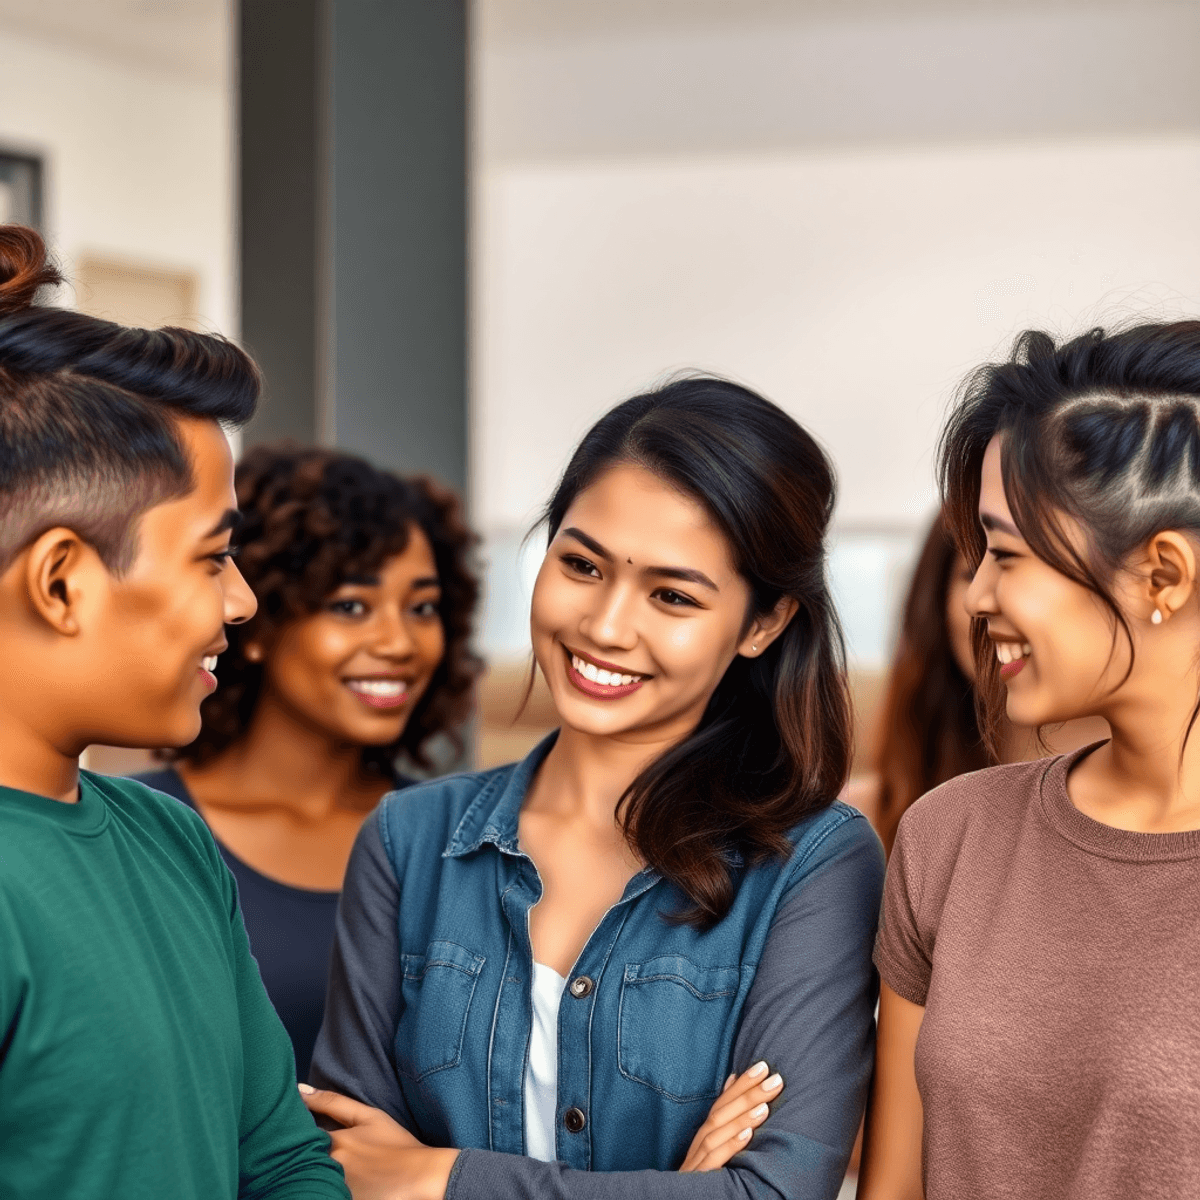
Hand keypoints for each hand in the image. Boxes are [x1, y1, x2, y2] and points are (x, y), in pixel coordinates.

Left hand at [299, 1084, 458, 1199]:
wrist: (419, 1177)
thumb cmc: (396, 1143)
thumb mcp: (369, 1116)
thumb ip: (332, 1102)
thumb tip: (299, 1089)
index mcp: (335, 1142)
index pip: (301, 1134)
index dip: (298, 1131)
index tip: (299, 1129)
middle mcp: (331, 1167)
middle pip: (303, 1157)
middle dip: (305, 1152)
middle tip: (330, 1151)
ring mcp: (336, 1188)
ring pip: (312, 1175)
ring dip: (314, 1169)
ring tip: (342, 1163)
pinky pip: (324, 1190)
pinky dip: (324, 1184)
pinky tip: (342, 1178)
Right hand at [678, 1061, 783, 1171]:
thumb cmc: (702, 1176)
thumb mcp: (713, 1146)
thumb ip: (722, 1118)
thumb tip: (732, 1081)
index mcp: (703, 1135)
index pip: (722, 1103)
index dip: (741, 1084)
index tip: (762, 1066)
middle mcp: (698, 1144)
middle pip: (720, 1113)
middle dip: (747, 1093)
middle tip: (773, 1077)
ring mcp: (697, 1162)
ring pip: (717, 1133)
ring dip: (742, 1116)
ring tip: (765, 1103)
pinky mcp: (699, 1179)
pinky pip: (715, 1160)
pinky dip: (731, 1145)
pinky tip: (748, 1134)